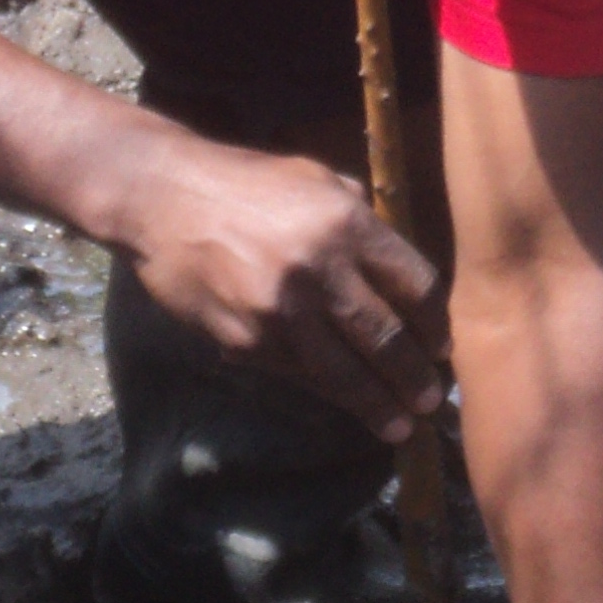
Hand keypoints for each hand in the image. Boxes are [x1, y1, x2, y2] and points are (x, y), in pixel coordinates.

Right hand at [113, 139, 447, 441]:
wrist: (161, 197)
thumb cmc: (241, 182)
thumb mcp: (312, 178)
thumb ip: (358, 216)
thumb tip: (393, 265)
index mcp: (348, 223)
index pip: (414, 286)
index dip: (434, 323)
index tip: (441, 345)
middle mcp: (322, 269)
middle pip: (387, 338)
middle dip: (415, 375)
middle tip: (432, 399)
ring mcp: (283, 310)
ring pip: (345, 372)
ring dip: (378, 404)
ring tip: (401, 424)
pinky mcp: (247, 338)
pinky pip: (298, 373)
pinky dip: (326, 393)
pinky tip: (345, 403)